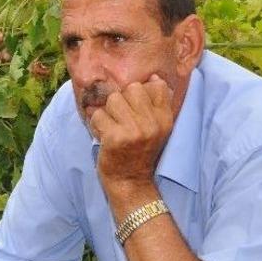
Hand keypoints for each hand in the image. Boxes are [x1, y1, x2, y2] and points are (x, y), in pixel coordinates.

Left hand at [90, 75, 173, 196]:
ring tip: (112, 129)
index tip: (136, 111)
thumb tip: (154, 78)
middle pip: (132, 88)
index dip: (139, 94)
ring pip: (113, 99)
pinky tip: (104, 137)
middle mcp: (153, 124)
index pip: (155, 86)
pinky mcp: (115, 138)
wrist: (130, 182)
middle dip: (122, 101)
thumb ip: (157, 103)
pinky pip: (98, 115)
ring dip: (108, 113)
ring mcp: (134, 131)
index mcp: (165, 119)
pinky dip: (96, 125)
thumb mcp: (156, 128)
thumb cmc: (140, 152)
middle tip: (122, 121)